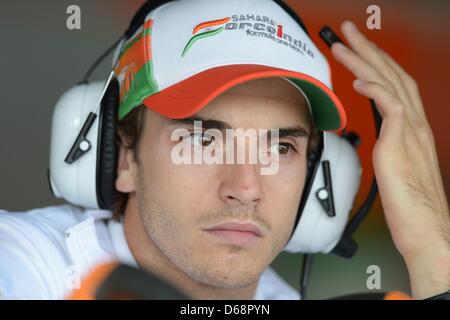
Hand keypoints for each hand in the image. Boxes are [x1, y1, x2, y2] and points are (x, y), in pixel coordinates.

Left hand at [331, 20, 449, 298]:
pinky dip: (375, 89)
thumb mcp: (396, 166)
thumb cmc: (409, 203)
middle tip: (347, 32)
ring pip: (389, 83)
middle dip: (368, 49)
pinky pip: (391, 107)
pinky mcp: (401, 144)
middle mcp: (414, 124)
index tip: (357, 50)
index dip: (376, 64)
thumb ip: (389, 146)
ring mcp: (410, 132)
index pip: (393, 84)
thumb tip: (377, 139)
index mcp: (411, 128)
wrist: (424, 227)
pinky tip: (359, 79)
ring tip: (343, 44)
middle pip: (392, 75)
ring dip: (365, 60)